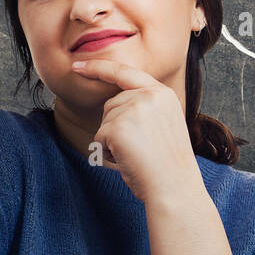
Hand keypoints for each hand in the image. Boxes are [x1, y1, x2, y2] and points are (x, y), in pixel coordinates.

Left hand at [70, 56, 200, 202]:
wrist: (175, 188)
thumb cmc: (169, 165)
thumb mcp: (165, 124)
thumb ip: (145, 107)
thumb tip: (114, 105)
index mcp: (162, 93)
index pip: (124, 72)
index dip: (98, 68)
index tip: (78, 66)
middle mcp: (149, 95)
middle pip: (112, 104)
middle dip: (115, 127)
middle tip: (141, 149)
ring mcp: (133, 109)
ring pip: (105, 122)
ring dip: (113, 142)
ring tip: (137, 155)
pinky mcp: (117, 126)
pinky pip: (99, 138)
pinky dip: (107, 153)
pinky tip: (128, 160)